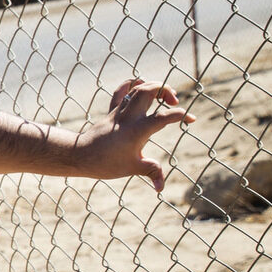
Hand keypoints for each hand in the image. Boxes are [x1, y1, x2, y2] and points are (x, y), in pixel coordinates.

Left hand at [81, 77, 195, 190]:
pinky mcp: (112, 110)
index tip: (191, 120)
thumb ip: (152, 172)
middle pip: (149, 89)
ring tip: (164, 96)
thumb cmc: (106, 163)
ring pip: (137, 87)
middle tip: (174, 102)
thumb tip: (160, 188)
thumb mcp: (132, 168)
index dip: (181, 115)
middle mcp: (129, 117)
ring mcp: (119, 111)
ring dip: (154, 85)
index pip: (164, 116)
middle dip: (166, 89)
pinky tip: (144, 88)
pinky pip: (122, 90)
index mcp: (138, 131)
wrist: (80, 155)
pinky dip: (134, 84)